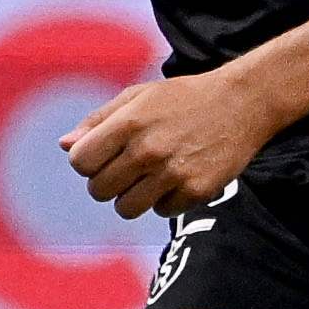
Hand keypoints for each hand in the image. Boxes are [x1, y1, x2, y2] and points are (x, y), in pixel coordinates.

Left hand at [61, 68, 281, 220]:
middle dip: (108, 182)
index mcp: (128, 124)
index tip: (106, 156)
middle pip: (99, 190)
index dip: (88, 162)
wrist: (242, 102)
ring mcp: (173, 173)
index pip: (80, 162)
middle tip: (129, 169)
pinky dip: (167, 200)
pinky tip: (178, 178)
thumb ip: (98, 120)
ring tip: (150, 179)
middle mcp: (148, 151)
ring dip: (133, 197)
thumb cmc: (184, 98)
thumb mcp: (138, 97)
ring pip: (127, 208)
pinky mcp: (197, 190)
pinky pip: (162, 211)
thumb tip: (65, 145)